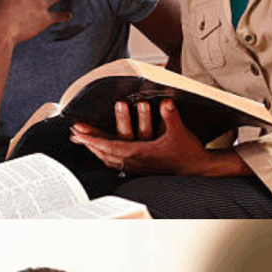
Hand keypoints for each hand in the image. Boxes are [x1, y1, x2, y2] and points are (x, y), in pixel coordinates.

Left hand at [70, 98, 229, 175]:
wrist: (197, 169)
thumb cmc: (188, 151)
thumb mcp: (179, 132)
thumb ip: (171, 116)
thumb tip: (167, 101)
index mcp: (140, 152)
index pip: (110, 145)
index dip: (92, 139)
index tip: (78, 133)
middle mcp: (134, 161)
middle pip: (103, 152)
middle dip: (87, 142)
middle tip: (73, 132)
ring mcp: (136, 167)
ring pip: (108, 159)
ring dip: (94, 149)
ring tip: (82, 141)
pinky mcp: (140, 169)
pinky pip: (116, 163)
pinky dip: (104, 157)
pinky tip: (100, 153)